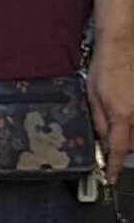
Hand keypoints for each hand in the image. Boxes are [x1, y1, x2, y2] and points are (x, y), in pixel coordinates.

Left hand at [89, 36, 133, 179]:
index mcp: (121, 114)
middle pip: (132, 145)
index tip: (110, 176)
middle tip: (110, 138)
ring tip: (120, 119)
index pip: (117, 149)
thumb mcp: (93, 96)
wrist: (123, 47)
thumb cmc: (105, 68)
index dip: (113, 166)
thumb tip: (102, 141)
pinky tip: (129, 114)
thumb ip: (99, 121)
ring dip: (130, 136)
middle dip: (120, 147)